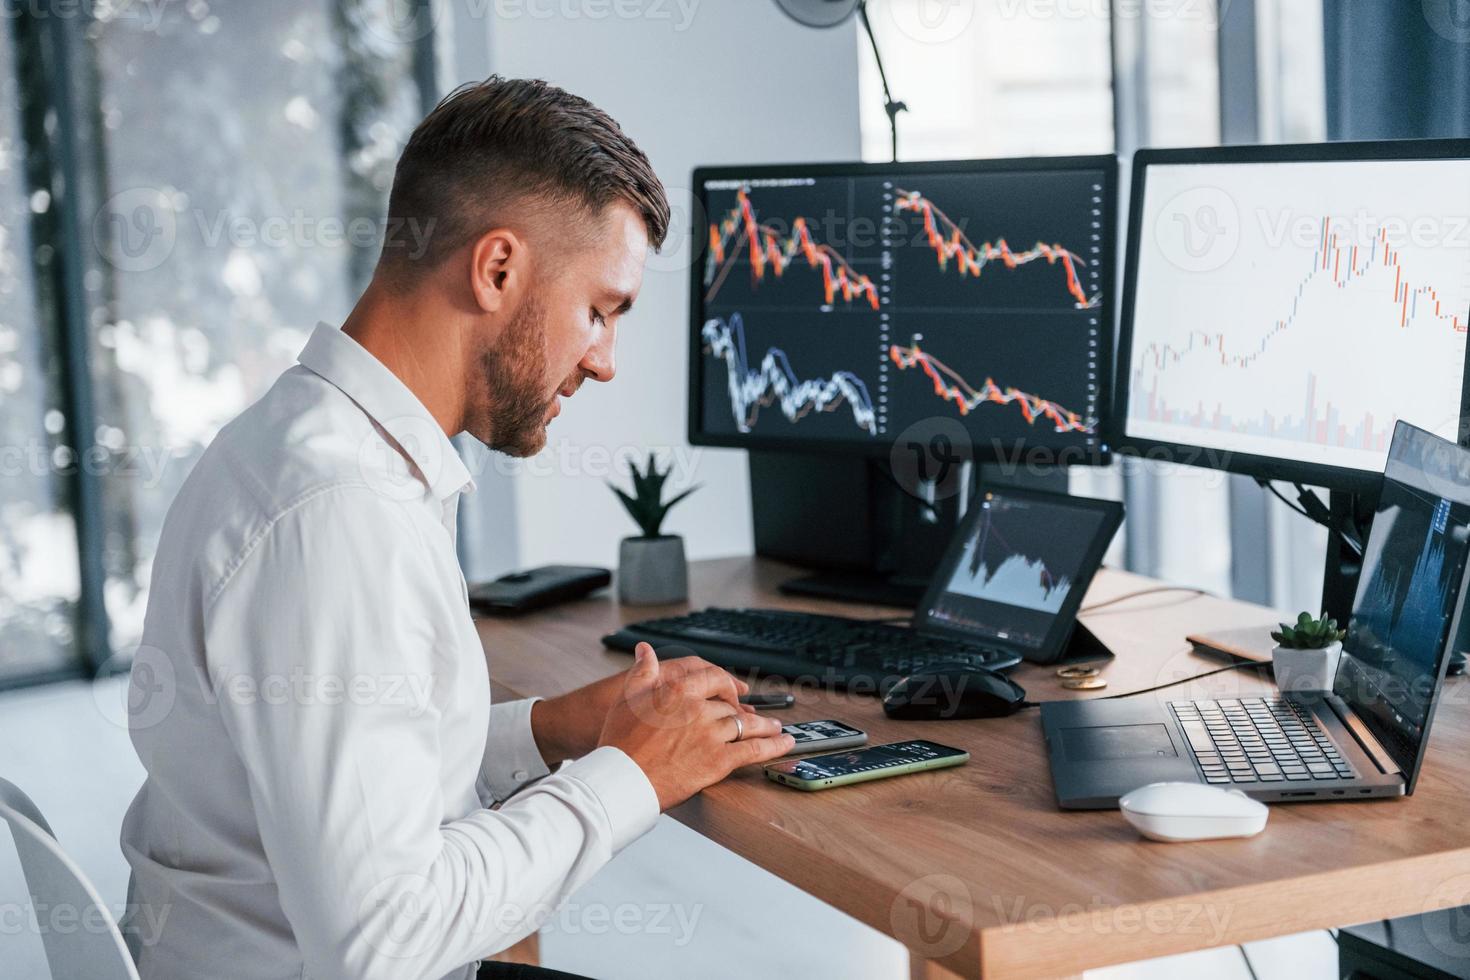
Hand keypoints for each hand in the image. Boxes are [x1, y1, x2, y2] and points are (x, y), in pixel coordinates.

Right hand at [598, 642, 794, 808]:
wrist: (621, 780)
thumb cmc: (620, 743)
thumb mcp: (627, 698)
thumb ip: (642, 672)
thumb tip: (645, 651)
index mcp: (678, 690)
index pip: (713, 677)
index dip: (727, 684)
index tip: (733, 690)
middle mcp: (698, 709)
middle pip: (730, 704)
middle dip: (745, 710)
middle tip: (755, 715)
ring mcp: (711, 734)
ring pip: (746, 724)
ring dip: (765, 726)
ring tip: (776, 728)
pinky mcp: (719, 760)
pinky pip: (754, 750)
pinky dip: (773, 746)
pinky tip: (785, 743)